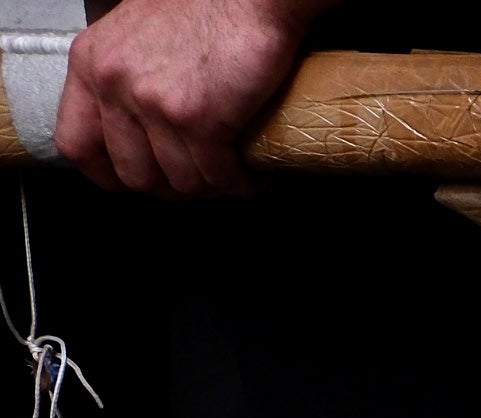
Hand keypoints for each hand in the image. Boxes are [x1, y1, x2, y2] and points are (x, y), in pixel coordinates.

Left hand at [54, 0, 329, 196]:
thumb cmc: (205, 5)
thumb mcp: (137, 34)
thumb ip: (127, 74)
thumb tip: (140, 120)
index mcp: (93, 63)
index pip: (77, 143)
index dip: (107, 173)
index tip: (134, 178)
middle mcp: (114, 84)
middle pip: (133, 173)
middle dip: (171, 186)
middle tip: (196, 178)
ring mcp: (154, 104)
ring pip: (180, 181)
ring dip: (212, 186)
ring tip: (231, 176)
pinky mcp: (199, 120)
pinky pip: (217, 175)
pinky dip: (240, 183)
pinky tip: (252, 175)